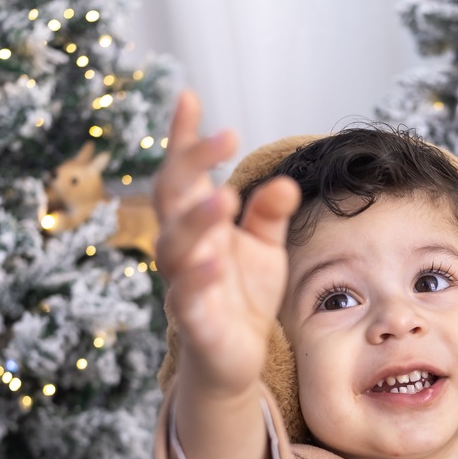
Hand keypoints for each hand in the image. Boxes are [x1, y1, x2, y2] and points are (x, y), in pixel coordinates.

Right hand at [154, 92, 300, 397]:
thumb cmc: (243, 297)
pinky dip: (197, 279)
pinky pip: (186, 299)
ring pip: (174, 248)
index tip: (189, 97)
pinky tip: (214, 261)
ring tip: (223, 196)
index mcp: (198, 225)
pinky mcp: (193, 324)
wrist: (235, 361)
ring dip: (196, 220)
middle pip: (171, 200)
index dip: (183, 138)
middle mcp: (183, 250)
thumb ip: (270, 214)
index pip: (183, 174)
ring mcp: (183, 286)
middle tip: (224, 137)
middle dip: (191, 165)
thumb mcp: (265, 249)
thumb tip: (286, 183)